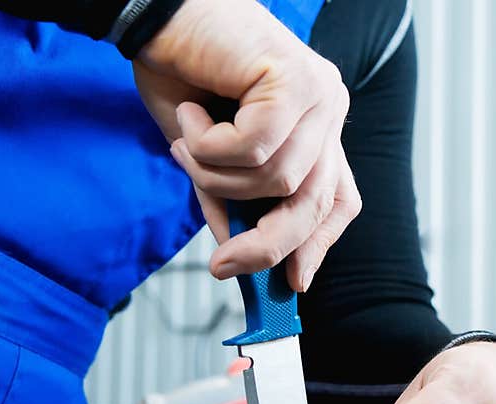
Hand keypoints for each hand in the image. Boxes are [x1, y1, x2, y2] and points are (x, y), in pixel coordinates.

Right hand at [133, 0, 360, 290]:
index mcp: (318, 128)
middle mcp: (329, 110)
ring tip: (186, 145)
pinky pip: (256, 149)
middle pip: (315, 203)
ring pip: (280, 181)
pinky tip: (192, 116)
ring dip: (219, 178)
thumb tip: (240, 259)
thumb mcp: (209, 160)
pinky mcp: (297, 79)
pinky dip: (211, 147)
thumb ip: (232, 203)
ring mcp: (320, 94)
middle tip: (222, 267)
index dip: (318, 244)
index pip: (339, 199)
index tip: (294, 283)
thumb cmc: (182, 77)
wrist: (156, 13)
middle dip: (269, 245)